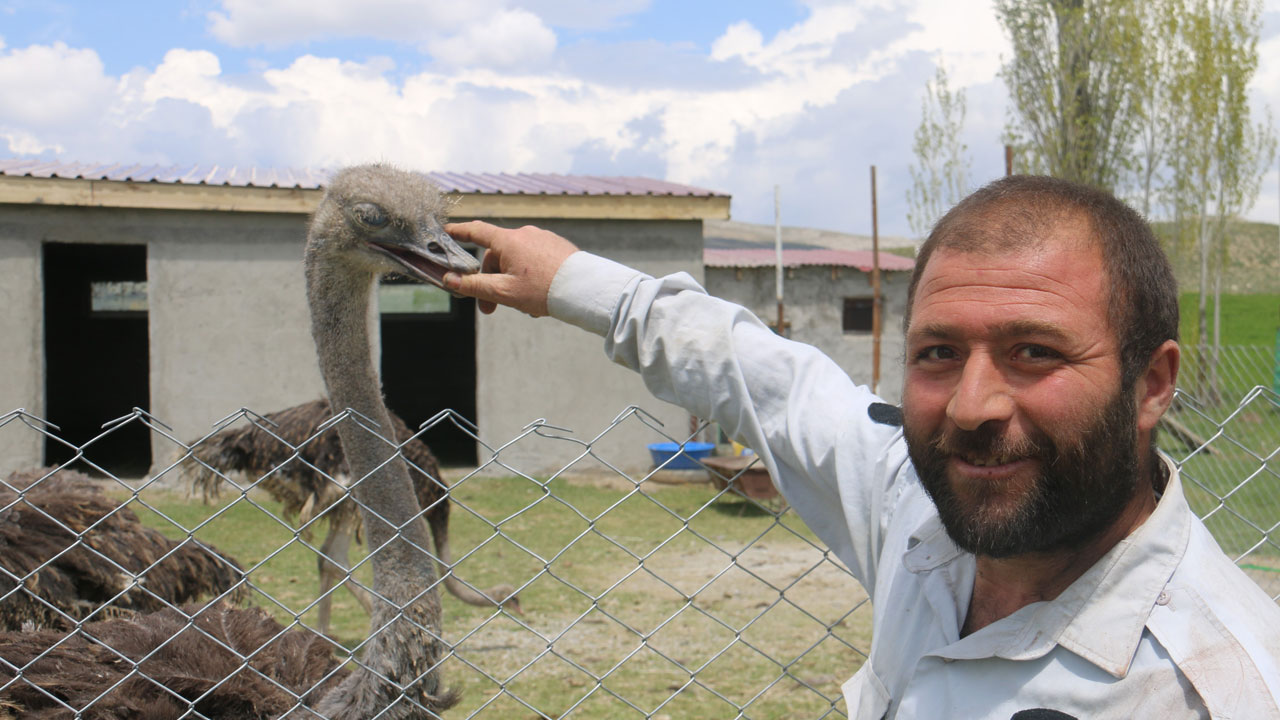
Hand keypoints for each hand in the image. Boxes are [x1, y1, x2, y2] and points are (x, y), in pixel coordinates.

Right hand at [443, 221, 578, 315]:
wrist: (584, 290)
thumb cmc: (544, 290)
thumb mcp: (504, 292)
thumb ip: (474, 286)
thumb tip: (449, 280)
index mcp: (509, 240)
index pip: (476, 231)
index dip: (459, 231)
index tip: (447, 230)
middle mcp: (526, 234)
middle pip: (497, 256)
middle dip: (491, 281)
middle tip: (490, 308)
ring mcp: (543, 239)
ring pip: (517, 261)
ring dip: (512, 282)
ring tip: (525, 306)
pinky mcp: (557, 247)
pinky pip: (535, 260)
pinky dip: (530, 277)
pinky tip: (539, 298)